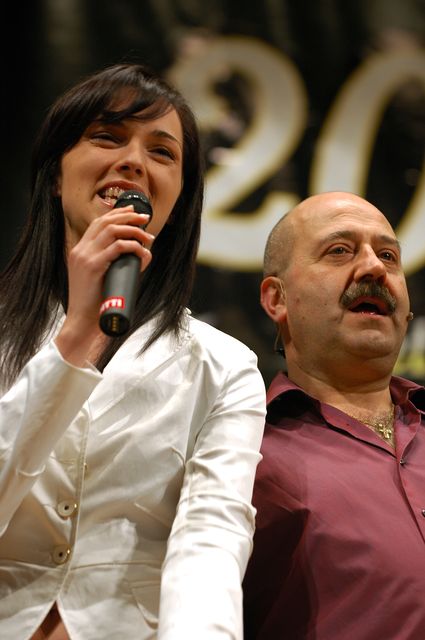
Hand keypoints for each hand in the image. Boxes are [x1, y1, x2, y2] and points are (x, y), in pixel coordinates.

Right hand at [55, 205, 154, 365]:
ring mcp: (85, 257)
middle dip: (128, 217)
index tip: (132, 212)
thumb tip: (143, 255)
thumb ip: (118, 265)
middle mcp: (80, 250)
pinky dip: (133, 246)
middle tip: (145, 218)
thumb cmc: (94, 303)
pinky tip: (142, 251)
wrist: (81, 320)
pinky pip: (117, 248)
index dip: (116, 214)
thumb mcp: (104, 278)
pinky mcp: (92, 266)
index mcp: (80, 251)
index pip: (98, 223)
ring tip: (147, 236)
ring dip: (133, 230)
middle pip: (105, 222)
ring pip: (112, 231)